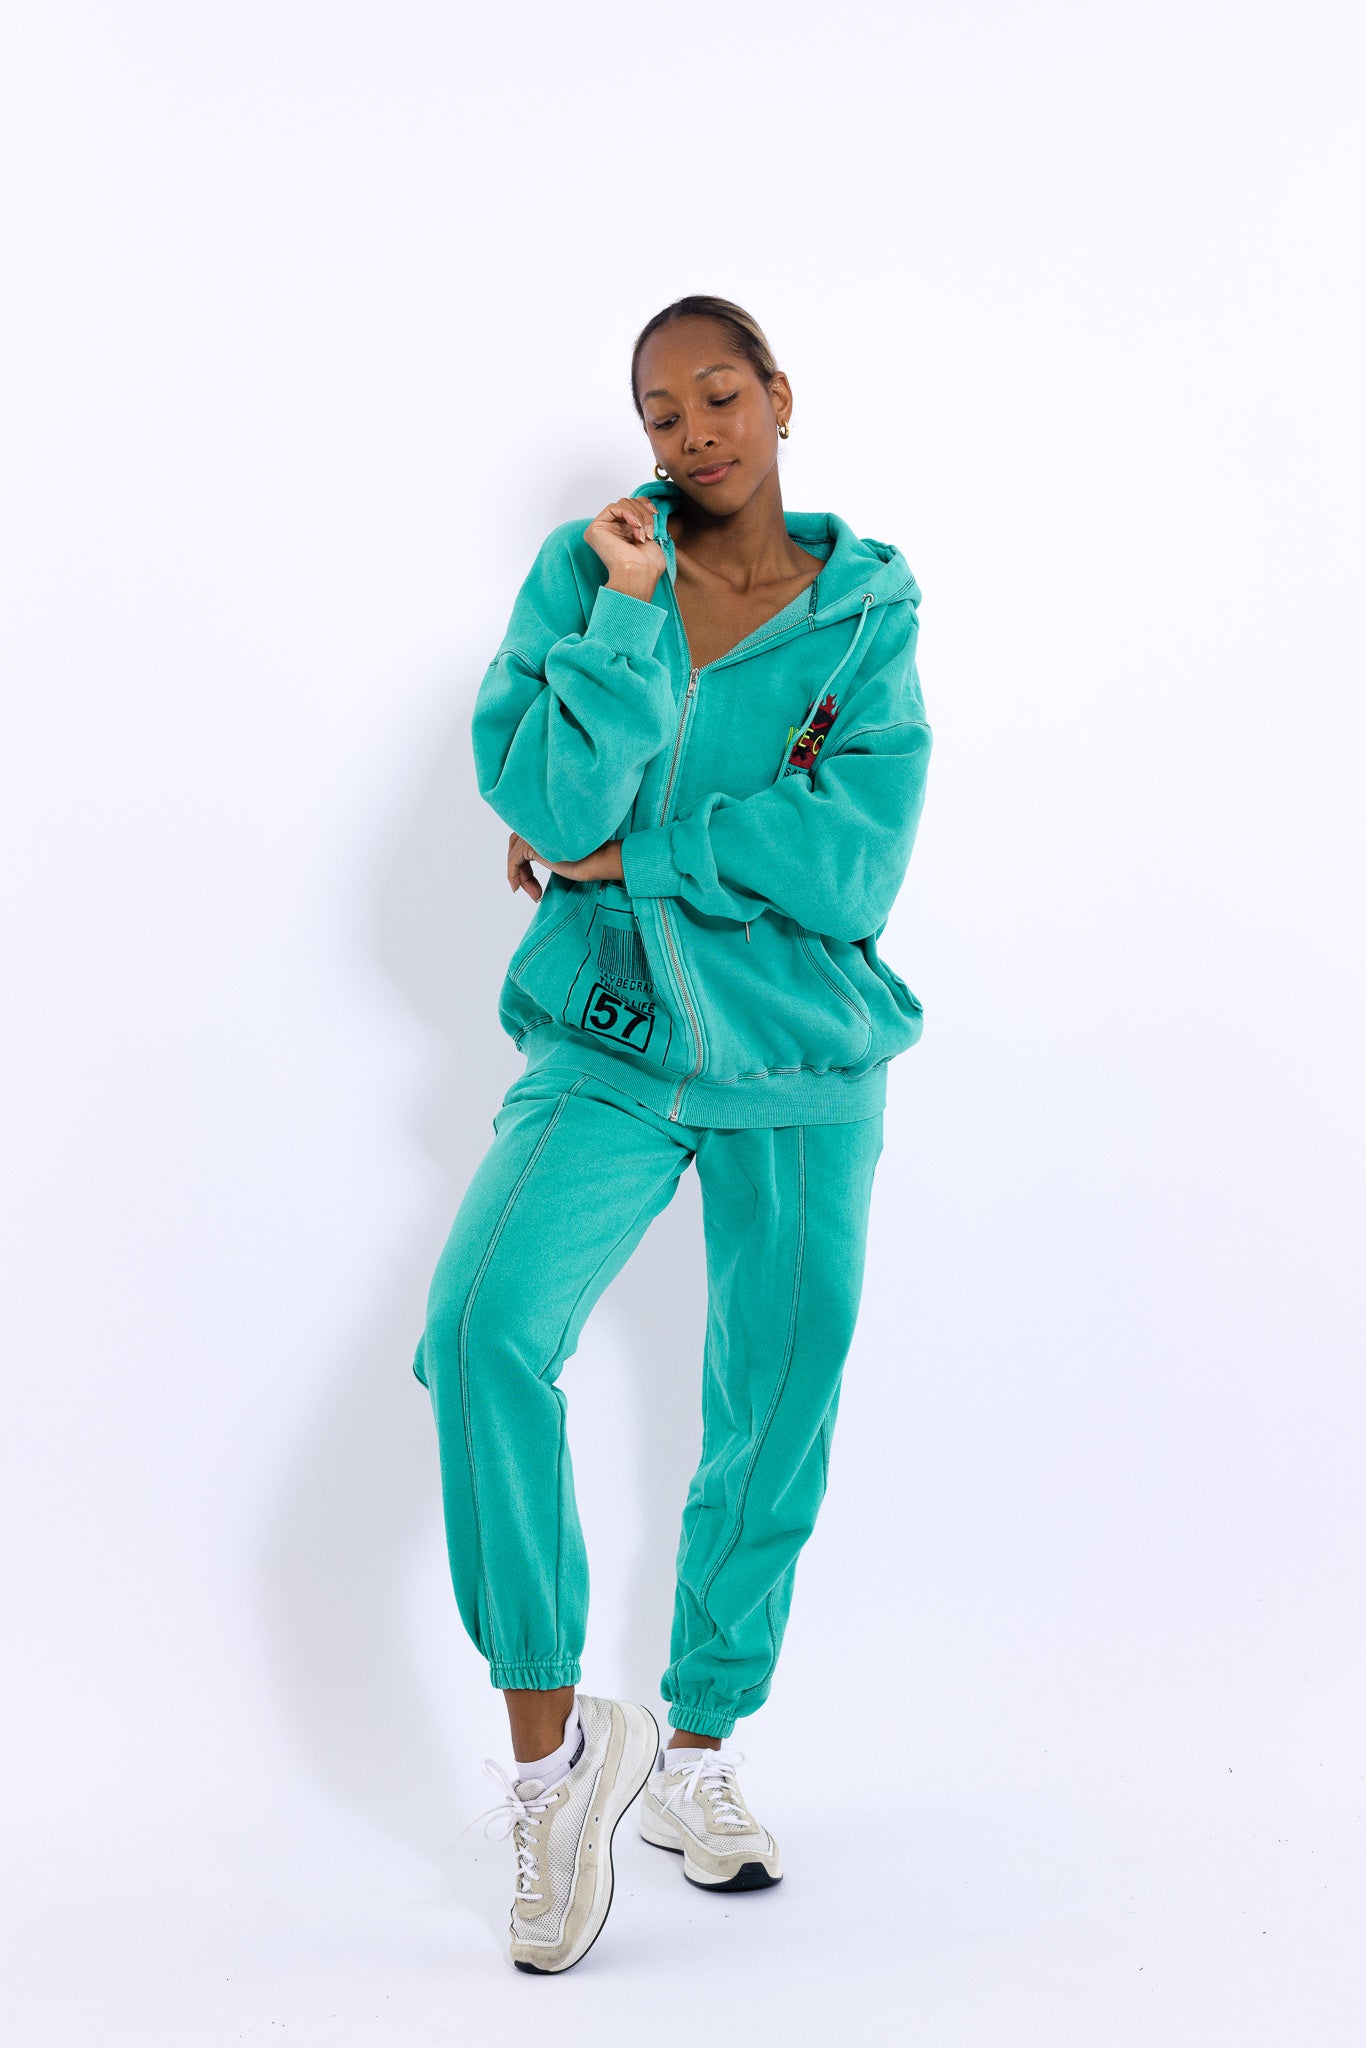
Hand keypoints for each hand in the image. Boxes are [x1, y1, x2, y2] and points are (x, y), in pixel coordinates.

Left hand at [508, 832, 624, 900]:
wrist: (598, 859)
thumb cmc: (590, 858)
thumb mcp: (563, 854)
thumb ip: (550, 852)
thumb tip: (540, 861)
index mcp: (546, 823)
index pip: (526, 839)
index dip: (525, 862)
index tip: (534, 884)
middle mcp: (538, 825)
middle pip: (517, 845)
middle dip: (522, 870)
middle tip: (534, 891)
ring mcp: (533, 834)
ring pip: (515, 855)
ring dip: (522, 878)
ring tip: (535, 895)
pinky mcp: (529, 845)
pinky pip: (513, 861)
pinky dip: (513, 876)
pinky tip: (518, 888)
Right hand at [583, 495, 665, 599]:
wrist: (640, 574)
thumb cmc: (647, 564)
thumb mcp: (651, 534)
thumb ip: (645, 518)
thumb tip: (647, 505)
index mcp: (624, 532)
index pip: (632, 506)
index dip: (645, 505)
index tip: (655, 514)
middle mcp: (612, 530)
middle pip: (629, 503)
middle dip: (644, 514)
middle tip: (648, 532)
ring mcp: (602, 529)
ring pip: (623, 504)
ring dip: (639, 516)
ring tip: (642, 534)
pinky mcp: (595, 529)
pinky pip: (614, 507)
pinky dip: (629, 514)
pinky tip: (635, 528)